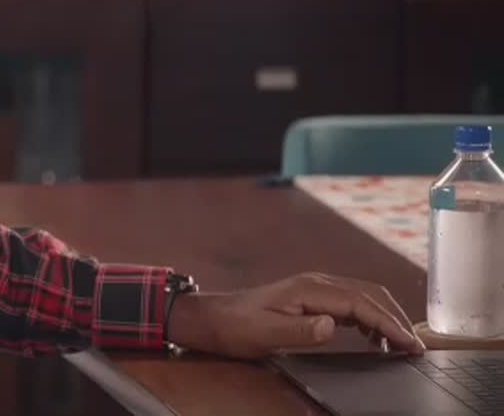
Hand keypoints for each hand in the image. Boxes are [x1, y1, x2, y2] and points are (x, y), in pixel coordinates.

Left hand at [166, 272, 425, 358]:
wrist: (214, 318)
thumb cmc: (237, 327)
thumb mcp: (266, 334)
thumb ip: (300, 331)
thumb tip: (332, 326)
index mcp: (309, 288)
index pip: (361, 303)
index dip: (389, 323)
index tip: (410, 344)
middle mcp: (316, 283)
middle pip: (368, 294)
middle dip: (396, 318)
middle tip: (415, 347)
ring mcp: (315, 288)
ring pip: (362, 296)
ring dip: (385, 317)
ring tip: (401, 346)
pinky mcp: (312, 297)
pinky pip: (350, 303)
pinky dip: (369, 318)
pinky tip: (375, 338)